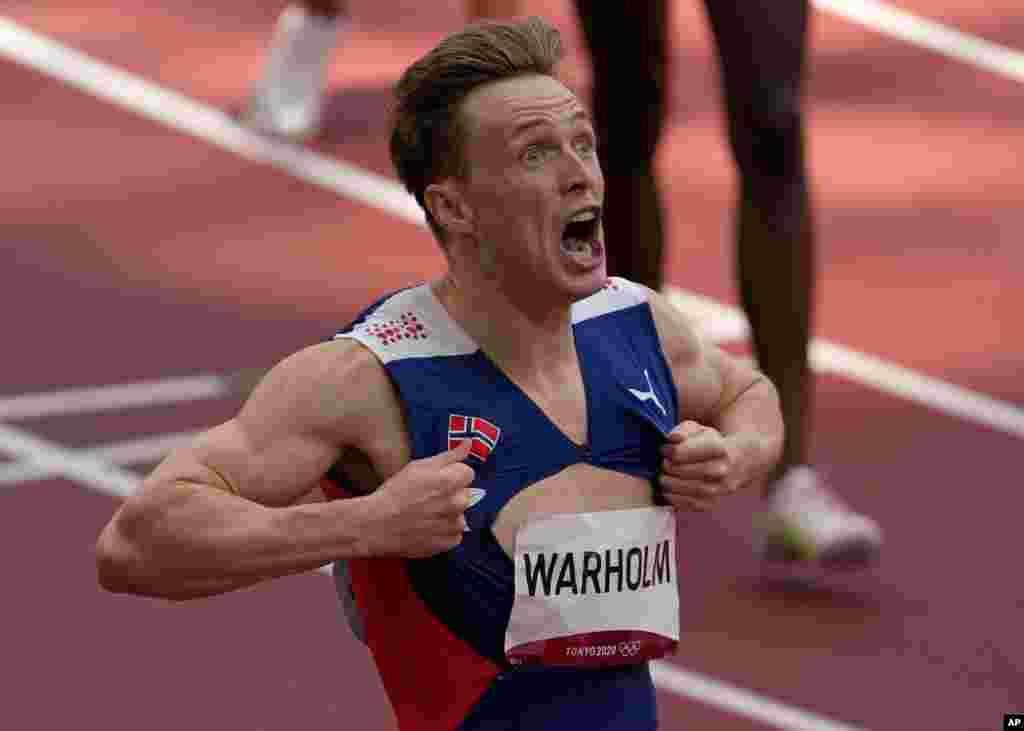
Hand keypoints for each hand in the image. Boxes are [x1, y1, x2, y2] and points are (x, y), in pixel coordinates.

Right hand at [362, 440, 475, 556]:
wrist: (377, 524)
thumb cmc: (396, 493)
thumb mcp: (418, 467)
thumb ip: (449, 456)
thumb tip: (469, 443)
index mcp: (450, 481)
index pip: (468, 473)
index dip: (452, 474)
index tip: (438, 480)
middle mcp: (457, 503)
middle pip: (465, 494)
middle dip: (452, 494)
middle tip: (429, 497)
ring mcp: (454, 525)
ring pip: (460, 514)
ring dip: (449, 513)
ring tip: (426, 514)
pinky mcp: (449, 543)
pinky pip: (455, 534)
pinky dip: (445, 531)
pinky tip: (428, 527)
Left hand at [658, 421, 740, 511]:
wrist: (737, 463)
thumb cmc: (712, 444)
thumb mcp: (699, 431)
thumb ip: (683, 431)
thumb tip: (672, 439)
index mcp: (718, 448)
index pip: (685, 452)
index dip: (671, 451)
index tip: (664, 450)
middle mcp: (721, 470)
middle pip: (686, 471)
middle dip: (669, 468)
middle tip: (663, 464)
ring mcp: (718, 489)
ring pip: (688, 489)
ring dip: (670, 484)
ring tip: (664, 478)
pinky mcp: (713, 503)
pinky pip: (690, 504)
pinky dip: (675, 499)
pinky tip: (669, 491)